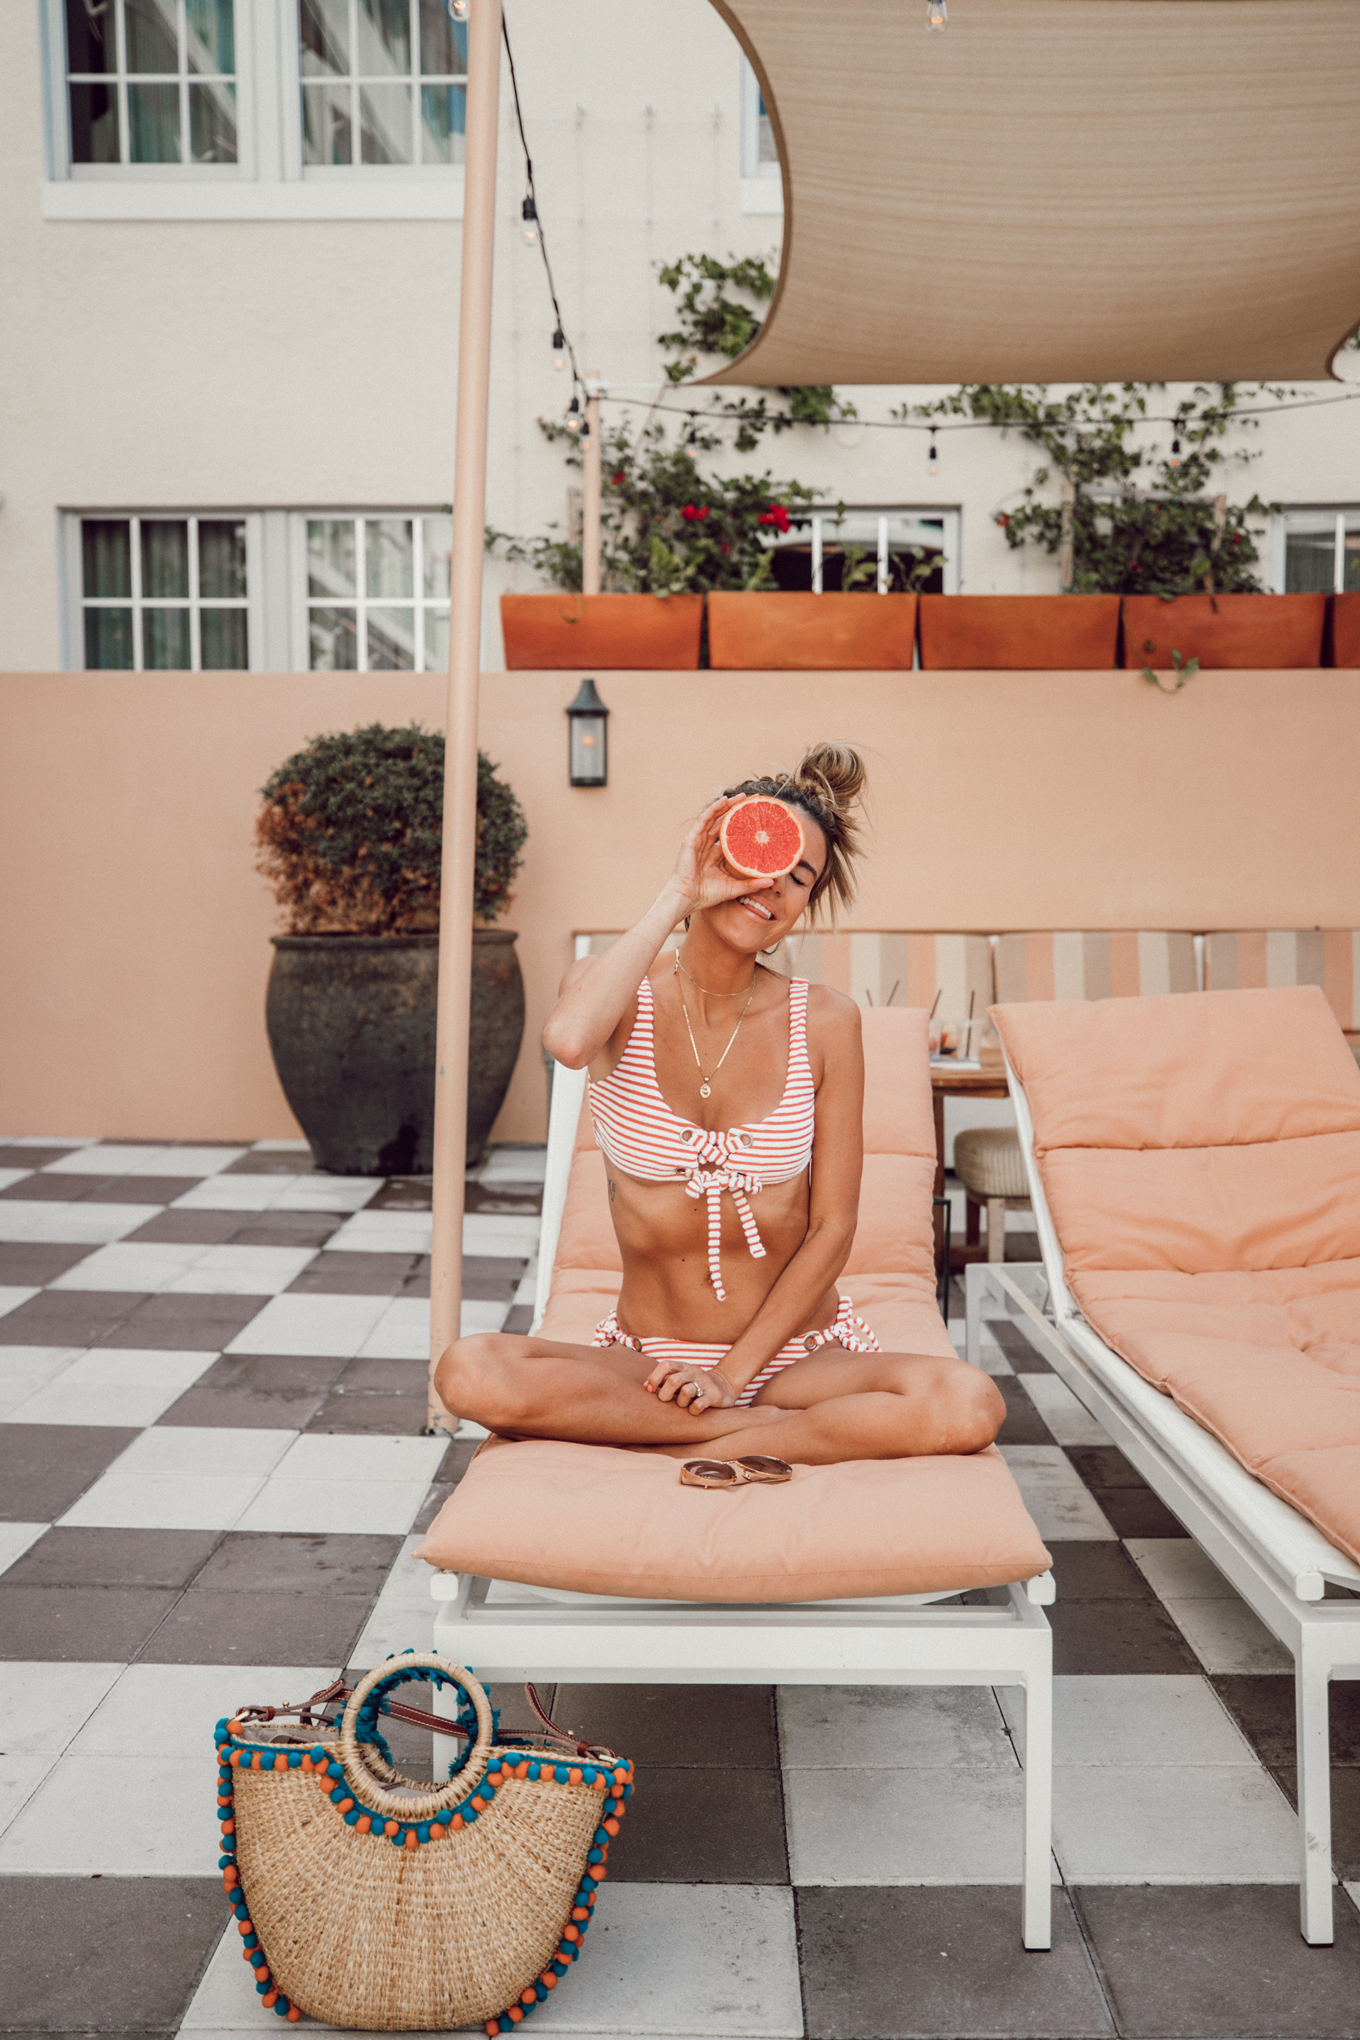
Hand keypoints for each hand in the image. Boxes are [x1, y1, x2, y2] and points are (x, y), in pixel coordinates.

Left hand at [644, 1357, 739, 1411]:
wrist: (725, 1386)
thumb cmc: (695, 1385)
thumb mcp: (680, 1379)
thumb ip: (663, 1381)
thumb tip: (644, 1387)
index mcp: (683, 1367)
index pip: (665, 1365)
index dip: (654, 1378)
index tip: (650, 1391)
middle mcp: (694, 1373)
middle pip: (673, 1380)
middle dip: (665, 1394)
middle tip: (666, 1401)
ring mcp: (705, 1383)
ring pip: (686, 1392)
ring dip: (680, 1403)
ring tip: (684, 1405)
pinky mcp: (715, 1396)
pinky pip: (699, 1404)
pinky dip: (693, 1410)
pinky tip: (694, 1411)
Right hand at [667, 796, 773, 917]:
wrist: (687, 898)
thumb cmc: (707, 895)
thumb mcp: (733, 887)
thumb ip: (751, 883)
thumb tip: (772, 881)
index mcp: (717, 855)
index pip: (733, 836)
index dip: (745, 826)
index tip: (760, 819)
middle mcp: (709, 845)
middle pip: (725, 823)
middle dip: (738, 811)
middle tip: (754, 801)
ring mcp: (700, 841)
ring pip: (716, 818)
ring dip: (728, 805)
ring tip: (742, 796)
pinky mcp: (692, 839)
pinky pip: (705, 819)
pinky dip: (714, 808)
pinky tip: (725, 800)